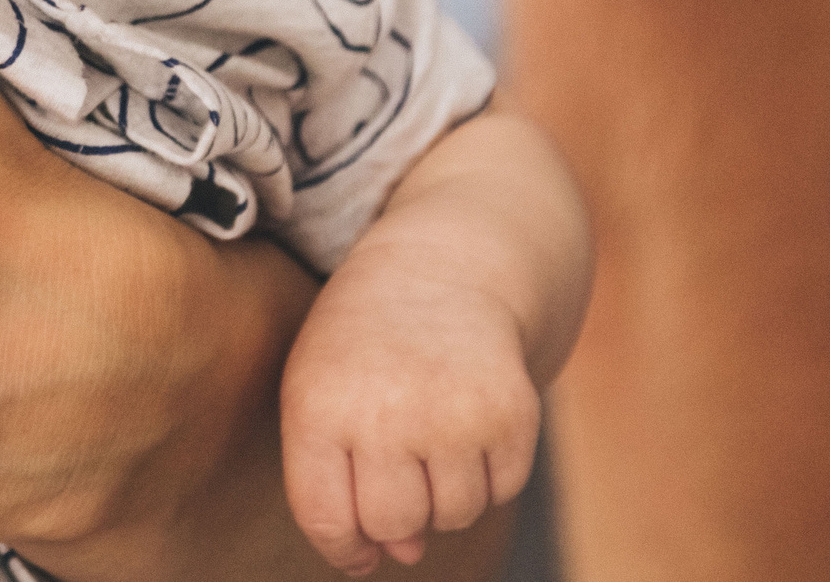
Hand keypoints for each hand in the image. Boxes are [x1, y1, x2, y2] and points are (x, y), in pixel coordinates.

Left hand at [280, 257, 540, 575]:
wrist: (436, 274)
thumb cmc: (360, 352)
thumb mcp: (322, 400)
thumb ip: (341, 487)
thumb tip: (406, 555)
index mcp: (318, 406)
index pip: (326, 519)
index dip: (343, 546)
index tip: (356, 547)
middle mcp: (384, 411)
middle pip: (394, 524)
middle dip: (397, 512)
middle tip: (396, 460)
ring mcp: (452, 413)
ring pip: (452, 515)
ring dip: (443, 493)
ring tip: (428, 431)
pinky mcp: (511, 414)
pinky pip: (501, 491)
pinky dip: (486, 474)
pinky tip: (466, 422)